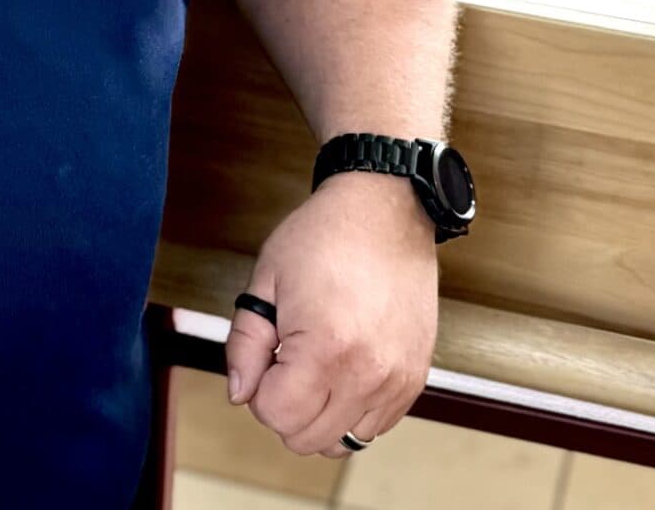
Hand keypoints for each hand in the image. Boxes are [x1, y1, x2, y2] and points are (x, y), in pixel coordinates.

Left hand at [224, 171, 439, 456]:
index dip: (259, 389)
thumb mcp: (266, 279)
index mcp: (324, 349)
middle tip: (286, 358)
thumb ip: (244, 343)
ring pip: (342, 441)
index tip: (267, 353)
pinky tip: (344, 366)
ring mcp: (396, 382)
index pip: (275, 415)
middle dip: (285, 405)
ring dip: (320, 413)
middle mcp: (366, 376)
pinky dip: (352, 409)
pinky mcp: (415, 381)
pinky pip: (374, 427)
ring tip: (317, 362)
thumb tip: (239, 394)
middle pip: (307, 439)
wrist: (386, 212)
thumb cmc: (323, 237)